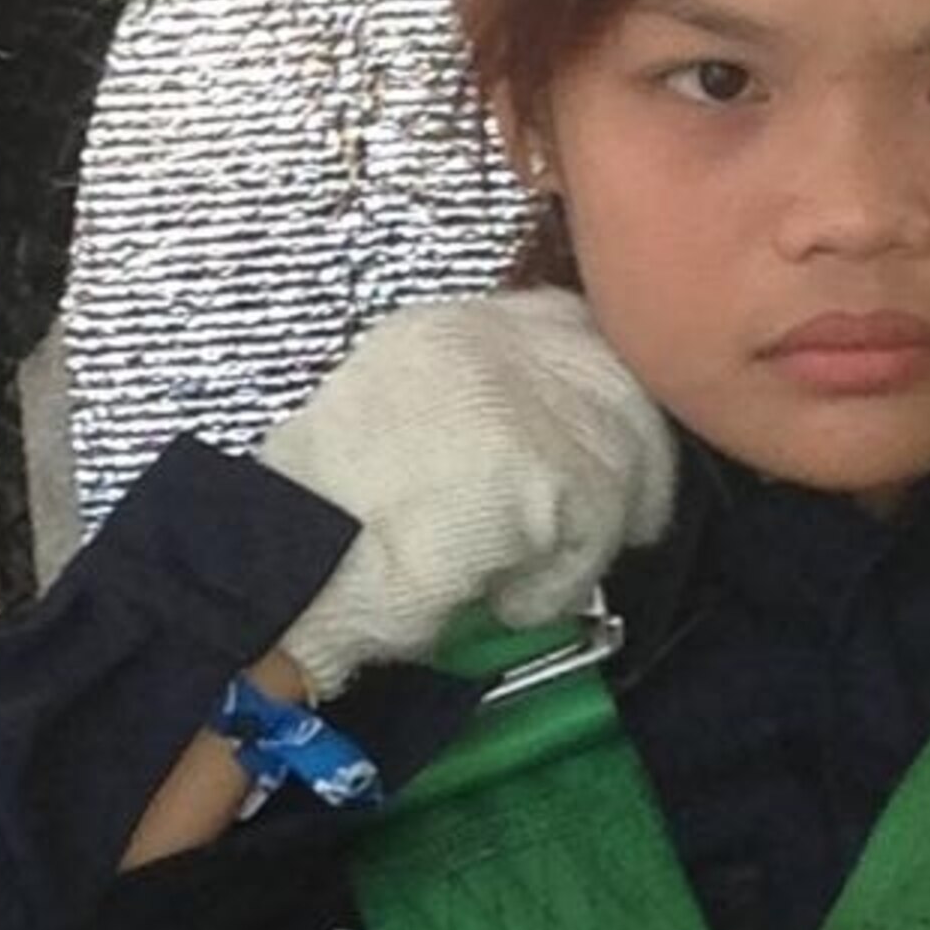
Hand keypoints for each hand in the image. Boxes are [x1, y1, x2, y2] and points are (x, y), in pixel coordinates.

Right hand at [263, 289, 676, 697]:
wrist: (295, 567)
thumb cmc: (320, 526)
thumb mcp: (387, 429)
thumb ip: (463, 420)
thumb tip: (540, 455)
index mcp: (446, 330)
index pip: (562, 327)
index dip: (594, 393)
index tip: (602, 450)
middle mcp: (492, 340)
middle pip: (617, 381)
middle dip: (633, 460)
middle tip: (628, 526)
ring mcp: (525, 397)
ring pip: (619, 461)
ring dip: (588, 536)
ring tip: (531, 578)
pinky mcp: (551, 465)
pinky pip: (596, 534)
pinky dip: (558, 584)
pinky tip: (508, 603)